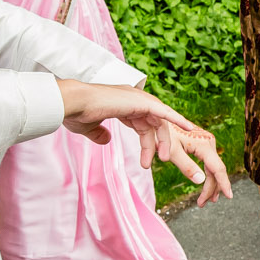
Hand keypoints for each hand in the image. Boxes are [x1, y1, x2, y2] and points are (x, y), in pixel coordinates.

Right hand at [55, 81, 233, 203]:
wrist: (71, 103)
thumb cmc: (75, 113)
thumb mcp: (89, 127)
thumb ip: (99, 133)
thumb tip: (106, 140)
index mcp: (122, 104)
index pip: (142, 124)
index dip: (146, 143)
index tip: (147, 161)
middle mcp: (132, 99)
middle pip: (153, 123)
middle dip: (158, 143)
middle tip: (161, 161)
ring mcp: (137, 98)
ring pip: (159, 121)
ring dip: (163, 140)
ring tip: (165, 158)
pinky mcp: (140, 101)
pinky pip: (164, 112)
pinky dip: (177, 119)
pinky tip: (188, 127)